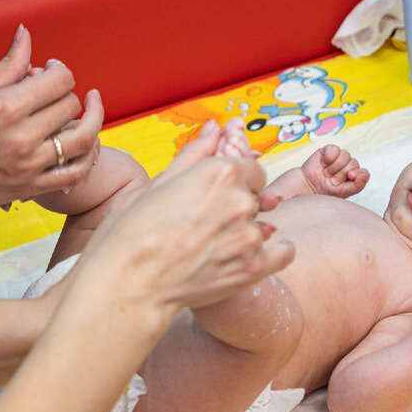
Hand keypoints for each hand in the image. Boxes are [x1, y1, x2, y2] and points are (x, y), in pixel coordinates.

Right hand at [0, 26, 103, 215]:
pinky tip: (83, 145)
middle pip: (70, 106)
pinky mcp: (29, 188)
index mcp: (6, 106)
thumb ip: (8, 64)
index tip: (52, 71)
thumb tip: (26, 32)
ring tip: (88, 112)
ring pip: (82, 139)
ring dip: (91, 122)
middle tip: (55, 93)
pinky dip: (85, 158)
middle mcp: (21, 136)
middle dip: (66, 94)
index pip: (60, 80)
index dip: (60, 71)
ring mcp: (28, 165)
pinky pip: (74, 174)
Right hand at [75, 123, 294, 319]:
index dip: (234, 181)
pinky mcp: (252, 268)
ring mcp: (248, 236)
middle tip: (206, 223)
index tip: (216, 195)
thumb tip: (215, 128)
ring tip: (212, 246)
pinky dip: (273, 253)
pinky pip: (283, 253)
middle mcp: (240, 201)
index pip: (251, 169)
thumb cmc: (133, 232)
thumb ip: (196, 153)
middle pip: (256, 197)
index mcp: (219, 172)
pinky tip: (251, 255)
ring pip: (262, 226)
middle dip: (237, 206)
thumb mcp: (159, 182)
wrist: (128, 283)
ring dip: (245, 233)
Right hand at [300, 144, 368, 197]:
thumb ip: (358, 185)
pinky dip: (328, 158)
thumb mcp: (344, 192)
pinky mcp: (328, 150)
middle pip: (354, 163)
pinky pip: (335, 149)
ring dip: (335, 167)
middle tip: (331, 180)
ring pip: (346, 155)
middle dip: (342, 174)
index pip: (363, 171)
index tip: (349, 178)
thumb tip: (366, 173)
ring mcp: (338, 157)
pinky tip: (323, 164)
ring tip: (326, 173)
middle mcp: (347, 165)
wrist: (307, 186)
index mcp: (354, 176)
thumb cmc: (325, 191)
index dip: (357, 174)